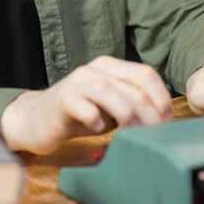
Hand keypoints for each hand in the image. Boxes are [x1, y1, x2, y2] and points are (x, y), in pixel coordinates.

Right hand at [0, 56, 172, 154]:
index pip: (145, 73)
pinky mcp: (62, 100)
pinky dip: (97, 121)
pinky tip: (99, 131)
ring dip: (128, 117)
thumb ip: (131, 106)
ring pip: (111, 93)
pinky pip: (86, 108)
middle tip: (155, 136)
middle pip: (132, 87)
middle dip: (150, 114)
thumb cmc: (79, 115)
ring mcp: (77, 83)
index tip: (168, 122)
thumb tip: (163, 123)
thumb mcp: (109, 107)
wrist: (35, 120)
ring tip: (132, 136)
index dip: (161, 98)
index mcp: (110, 67)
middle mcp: (94, 70)